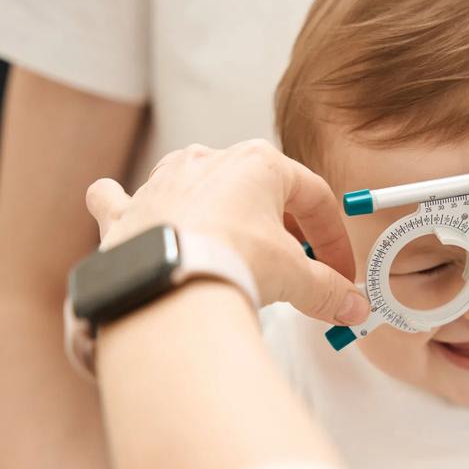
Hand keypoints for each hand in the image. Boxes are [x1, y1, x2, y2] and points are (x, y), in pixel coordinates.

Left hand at [84, 140, 368, 324]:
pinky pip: (119, 197)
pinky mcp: (128, 213)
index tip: (337, 270)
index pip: (313, 197)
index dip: (332, 237)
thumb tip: (352, 307)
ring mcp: (164, 183)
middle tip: (297, 265)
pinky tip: (116, 198)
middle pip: (259, 192)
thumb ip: (328, 290)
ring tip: (226, 235)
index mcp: (259, 164)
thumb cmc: (231, 261)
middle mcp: (209, 162)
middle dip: (282, 228)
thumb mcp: (296, 278)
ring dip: (214, 206)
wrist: (168, 284)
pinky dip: (122, 200)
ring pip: (193, 182)